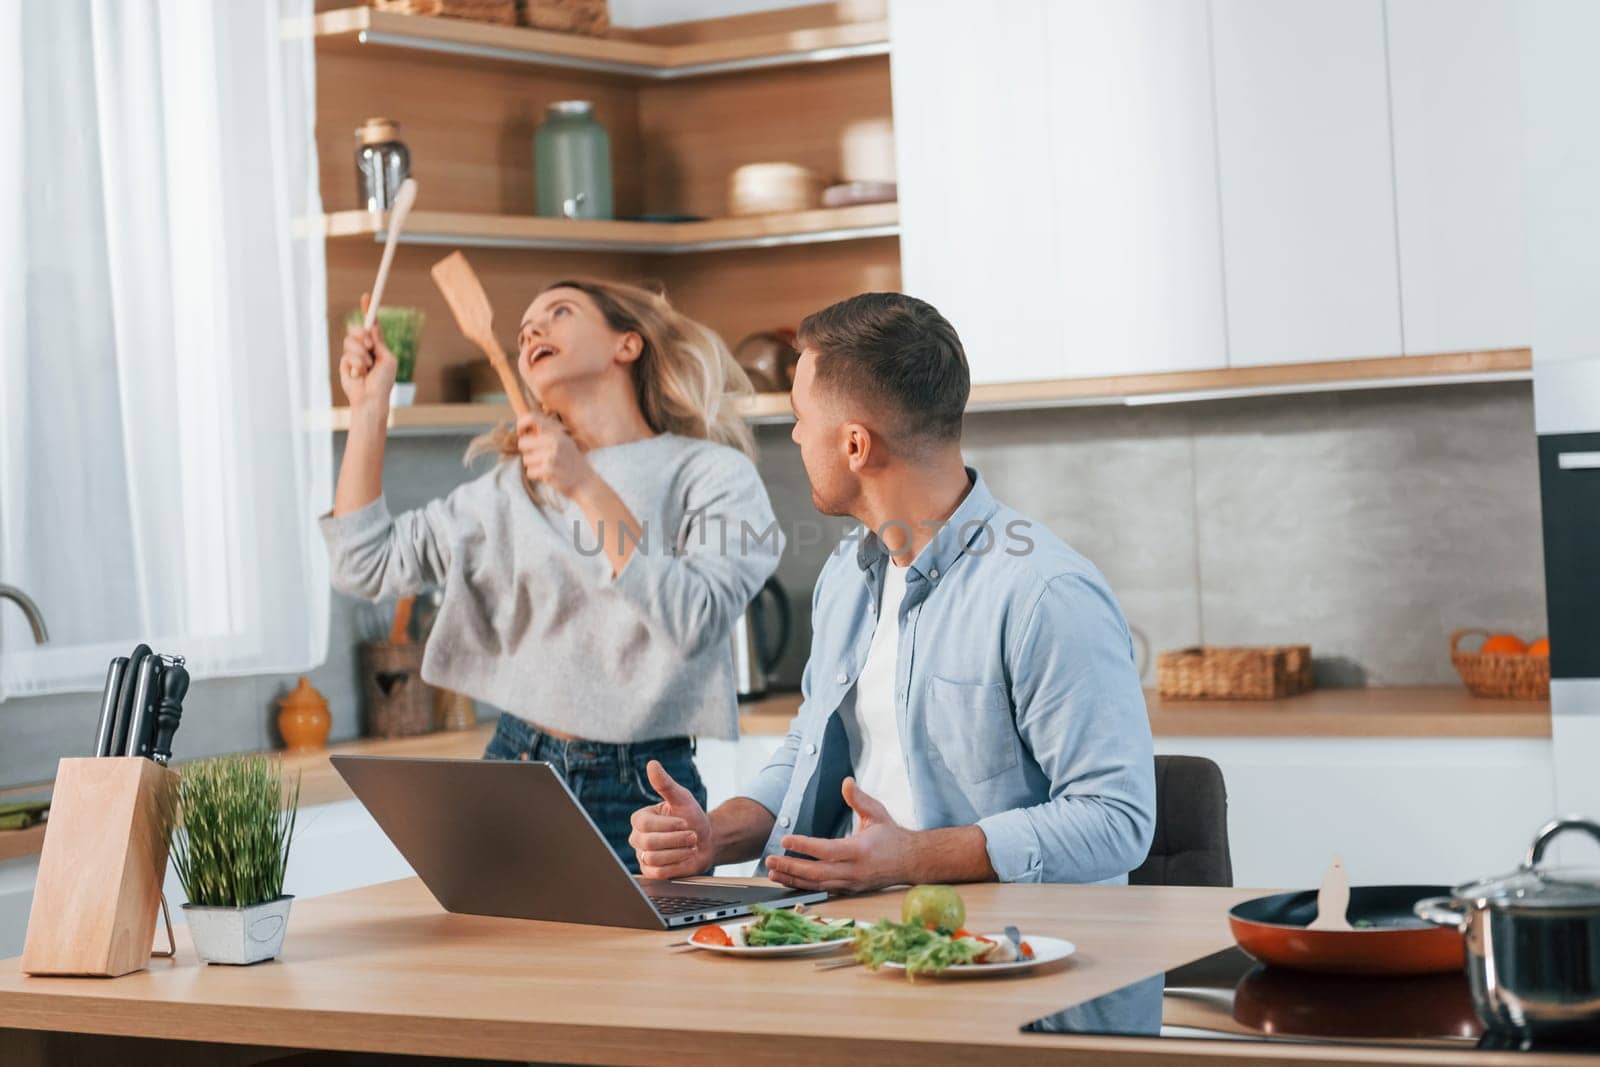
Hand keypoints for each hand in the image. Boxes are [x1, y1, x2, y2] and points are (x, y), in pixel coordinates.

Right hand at [338, 293, 397, 412]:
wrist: (372, 397)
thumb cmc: (383, 381)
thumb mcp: (387, 358)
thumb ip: (378, 342)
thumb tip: (372, 325)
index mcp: (377, 345)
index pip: (372, 324)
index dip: (368, 310)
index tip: (367, 296)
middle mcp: (364, 347)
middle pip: (357, 328)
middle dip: (362, 334)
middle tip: (370, 346)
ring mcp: (353, 355)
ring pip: (350, 340)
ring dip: (361, 354)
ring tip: (367, 367)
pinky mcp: (344, 363)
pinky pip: (347, 354)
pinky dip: (357, 364)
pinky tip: (359, 374)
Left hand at [516, 411, 594, 497]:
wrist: (585, 481)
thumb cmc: (571, 461)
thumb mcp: (564, 441)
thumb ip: (547, 434)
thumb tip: (523, 431)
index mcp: (556, 432)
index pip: (531, 418)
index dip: (521, 424)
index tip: (521, 433)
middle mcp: (554, 441)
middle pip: (522, 443)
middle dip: (527, 452)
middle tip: (539, 457)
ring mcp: (551, 455)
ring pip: (525, 459)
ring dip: (533, 466)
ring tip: (547, 467)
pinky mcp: (548, 469)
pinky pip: (529, 472)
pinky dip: (536, 476)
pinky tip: (548, 475)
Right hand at [630, 760, 714, 878]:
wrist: (706, 840)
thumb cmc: (692, 817)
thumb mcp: (682, 798)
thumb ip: (665, 783)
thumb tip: (652, 764)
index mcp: (641, 818)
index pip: (644, 824)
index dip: (668, 825)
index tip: (685, 822)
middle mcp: (638, 837)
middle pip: (648, 842)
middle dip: (676, 839)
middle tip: (692, 835)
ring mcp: (643, 855)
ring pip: (653, 858)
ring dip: (678, 852)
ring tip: (691, 845)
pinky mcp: (651, 871)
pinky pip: (658, 872)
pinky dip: (676, 865)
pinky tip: (686, 856)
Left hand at [764, 777, 915, 892]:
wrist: (911, 862)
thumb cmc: (892, 836)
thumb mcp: (877, 813)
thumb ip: (859, 798)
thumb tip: (846, 781)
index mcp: (860, 850)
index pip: (826, 850)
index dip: (804, 846)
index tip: (785, 840)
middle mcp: (854, 870)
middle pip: (817, 872)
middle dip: (791, 867)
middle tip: (770, 860)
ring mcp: (851, 883)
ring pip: (817, 884)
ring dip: (793, 879)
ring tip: (773, 873)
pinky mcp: (849, 890)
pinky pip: (823, 890)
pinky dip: (804, 886)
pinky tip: (789, 881)